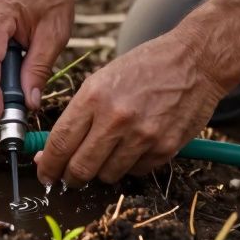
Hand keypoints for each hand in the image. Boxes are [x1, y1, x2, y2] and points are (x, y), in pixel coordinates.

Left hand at [34, 27, 231, 185]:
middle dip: (70, 178)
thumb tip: (54, 150)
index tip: (44, 173)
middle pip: (80, 168)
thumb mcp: (103, 79)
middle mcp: (116, 118)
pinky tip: (136, 145)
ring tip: (109, 153)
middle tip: (69, 178)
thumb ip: (79, 114)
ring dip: (102, 172)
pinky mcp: (165, 149)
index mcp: (94, 96)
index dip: (48, 165)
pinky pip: (137, 171)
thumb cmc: (146, 66)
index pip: (61, 142)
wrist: (195, 61)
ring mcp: (142, 136)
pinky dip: (131, 165)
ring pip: (107, 176)